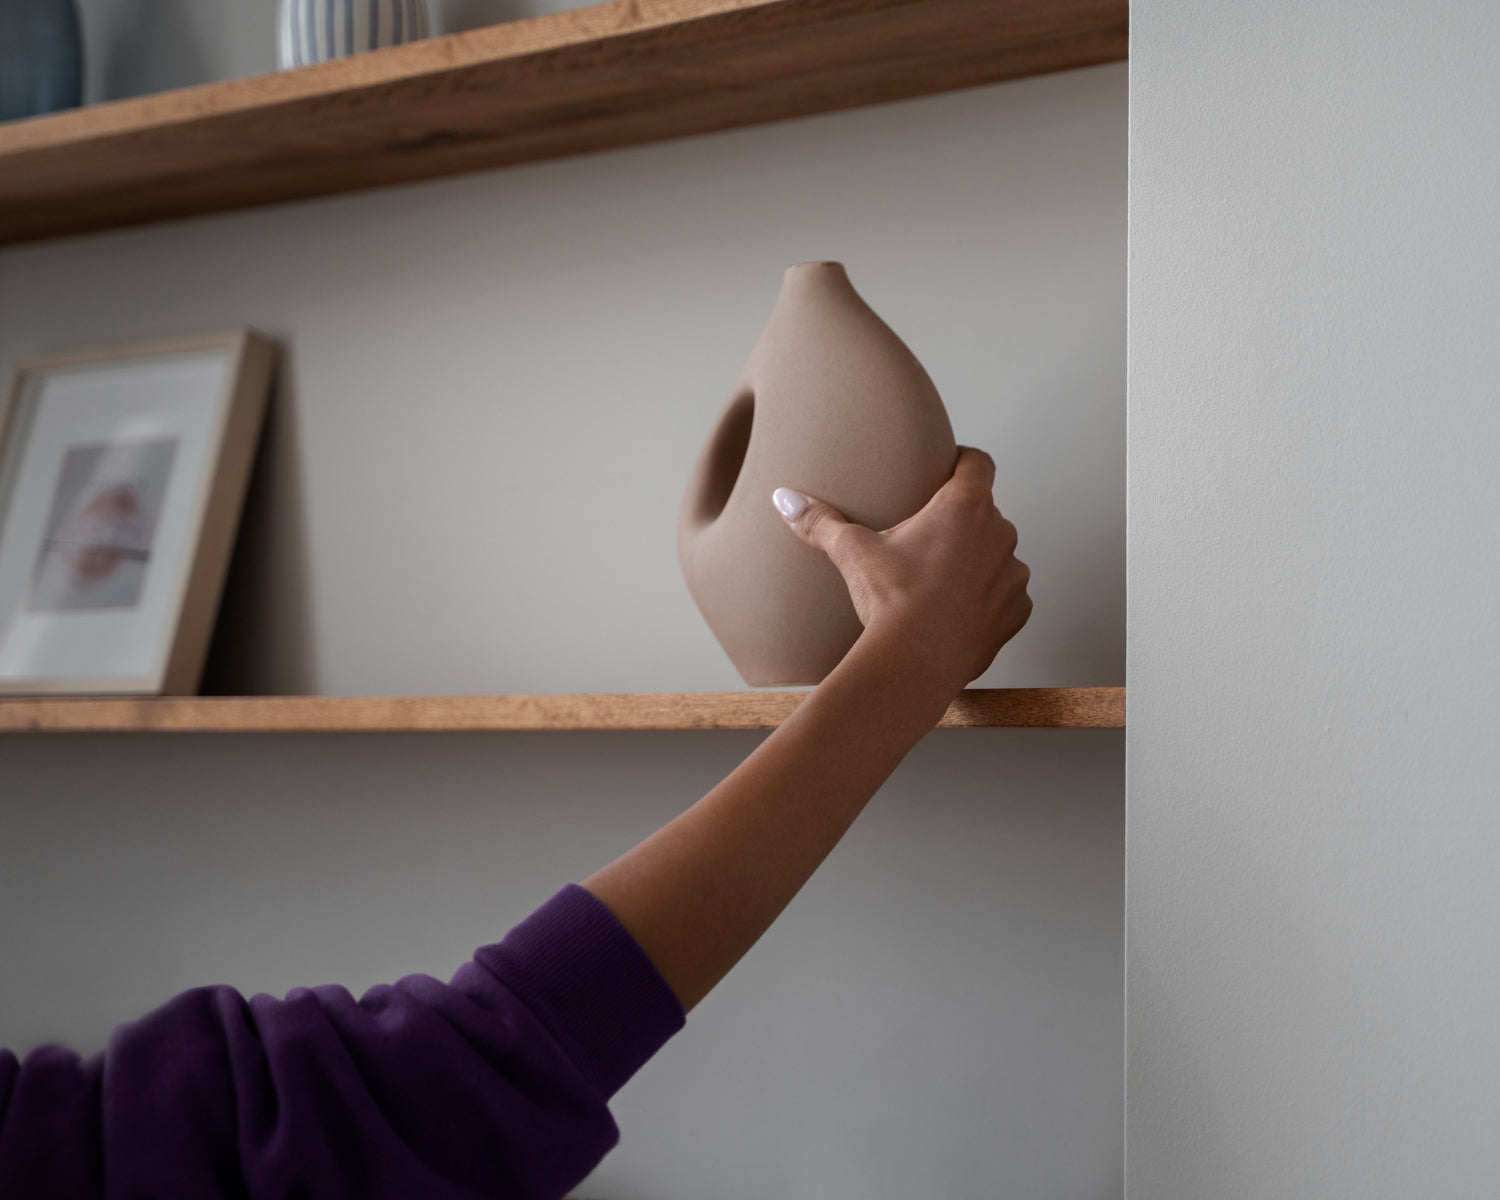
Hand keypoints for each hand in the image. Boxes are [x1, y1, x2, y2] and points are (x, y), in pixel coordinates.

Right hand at [772, 446, 1031, 696]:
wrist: (915, 664)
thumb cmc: (892, 601)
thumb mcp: (853, 553)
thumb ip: (821, 521)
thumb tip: (785, 499)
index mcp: (965, 506)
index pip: (978, 462)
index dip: (964, 461)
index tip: (949, 468)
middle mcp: (1000, 533)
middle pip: (985, 513)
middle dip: (962, 523)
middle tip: (929, 538)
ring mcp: (1013, 574)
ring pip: (998, 556)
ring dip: (979, 562)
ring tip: (943, 581)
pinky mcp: (1017, 612)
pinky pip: (1007, 597)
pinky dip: (989, 601)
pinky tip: (959, 612)